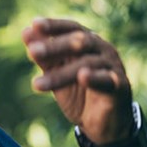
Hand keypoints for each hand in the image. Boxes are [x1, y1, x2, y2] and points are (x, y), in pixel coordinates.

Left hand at [22, 18, 133, 143]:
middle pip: (80, 41)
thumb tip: (25, 32)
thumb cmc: (77, 91)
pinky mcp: (120, 85)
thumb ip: (43, 56)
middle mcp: (103, 49)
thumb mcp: (56, 73)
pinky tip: (82, 77)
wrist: (101, 122)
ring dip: (60, 73)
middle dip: (54, 46)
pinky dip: (94, 77)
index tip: (34, 24)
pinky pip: (107, 79)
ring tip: (37, 84)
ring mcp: (113, 66)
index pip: (71, 28)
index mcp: (88, 42)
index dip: (54, 25)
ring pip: (87, 63)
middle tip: (32, 52)